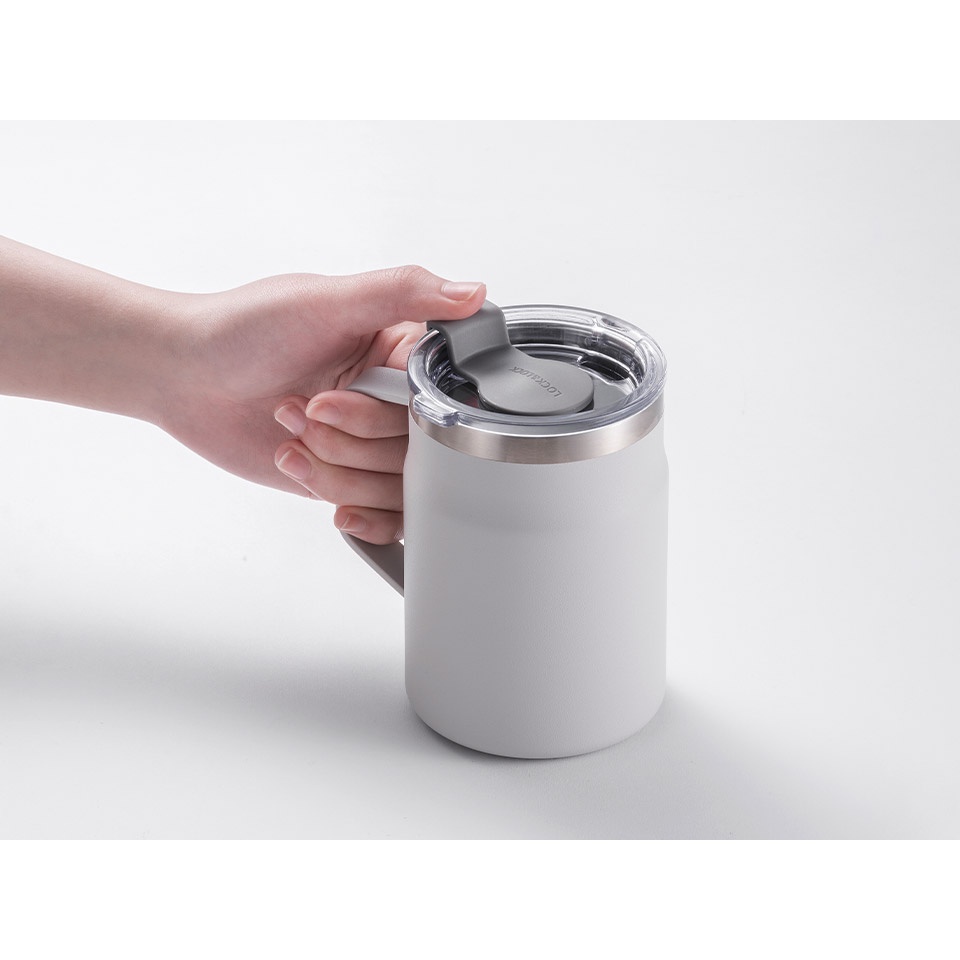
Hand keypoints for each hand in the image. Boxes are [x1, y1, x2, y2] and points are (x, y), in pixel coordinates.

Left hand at [159, 266, 485, 542]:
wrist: (183, 377)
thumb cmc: (242, 329)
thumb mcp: (326, 300)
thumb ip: (403, 292)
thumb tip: (473, 292)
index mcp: (398, 351)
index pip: (437, 399)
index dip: (386, 411)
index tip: (335, 397)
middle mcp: (391, 398)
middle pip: (418, 451)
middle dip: (350, 439)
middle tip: (304, 408)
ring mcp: (371, 442)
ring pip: (397, 486)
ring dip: (335, 467)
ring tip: (291, 430)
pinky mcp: (349, 477)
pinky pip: (380, 512)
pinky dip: (346, 502)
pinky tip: (309, 476)